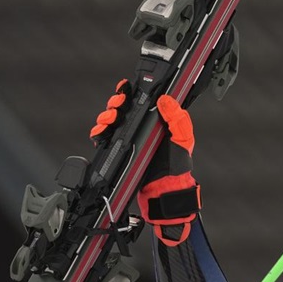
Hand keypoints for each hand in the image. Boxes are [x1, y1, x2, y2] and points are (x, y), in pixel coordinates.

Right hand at [89, 82, 199, 246]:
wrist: (164, 192)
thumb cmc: (177, 168)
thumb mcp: (183, 140)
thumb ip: (177, 119)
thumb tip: (166, 100)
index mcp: (157, 121)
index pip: (142, 101)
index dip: (131, 92)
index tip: (126, 89)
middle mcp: (143, 128)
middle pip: (122, 108)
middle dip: (116, 103)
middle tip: (118, 106)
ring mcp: (131, 140)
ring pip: (111, 121)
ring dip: (106, 117)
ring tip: (109, 121)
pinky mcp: (121, 151)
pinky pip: (105, 139)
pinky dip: (99, 133)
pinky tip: (101, 134)